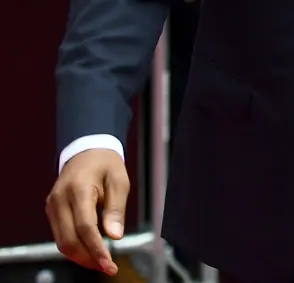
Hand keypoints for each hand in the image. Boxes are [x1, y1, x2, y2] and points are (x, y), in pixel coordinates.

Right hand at [46, 149, 129, 274]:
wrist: (86, 149)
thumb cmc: (105, 163)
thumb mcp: (119, 180)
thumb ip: (116, 209)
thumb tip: (114, 236)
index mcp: (78, 188)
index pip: (85, 227)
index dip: (96, 249)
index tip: (109, 263)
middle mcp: (60, 198)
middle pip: (69, 240)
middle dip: (88, 258)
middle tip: (107, 267)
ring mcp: (52, 205)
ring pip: (62, 242)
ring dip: (80, 256)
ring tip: (100, 262)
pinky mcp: (51, 210)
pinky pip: (60, 235)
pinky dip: (74, 246)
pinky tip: (89, 250)